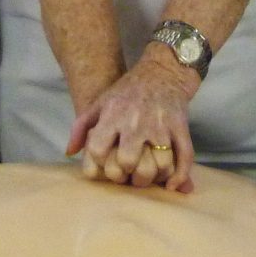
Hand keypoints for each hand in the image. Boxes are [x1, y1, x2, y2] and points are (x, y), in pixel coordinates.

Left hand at [66, 51, 197, 192]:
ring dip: (153, 177)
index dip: (99, 165)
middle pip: (128, 161)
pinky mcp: (180, 126)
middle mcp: (136, 121)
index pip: (98, 150)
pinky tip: (171, 185)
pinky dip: (180, 176)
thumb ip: (81, 127)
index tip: (105, 166)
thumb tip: (70, 153)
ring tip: (148, 177)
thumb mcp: (100, 102)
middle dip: (127, 174)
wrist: (162, 71)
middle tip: (129, 175)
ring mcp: (160, 125)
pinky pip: (184, 156)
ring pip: (159, 163)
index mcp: (113, 115)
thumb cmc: (126, 91)